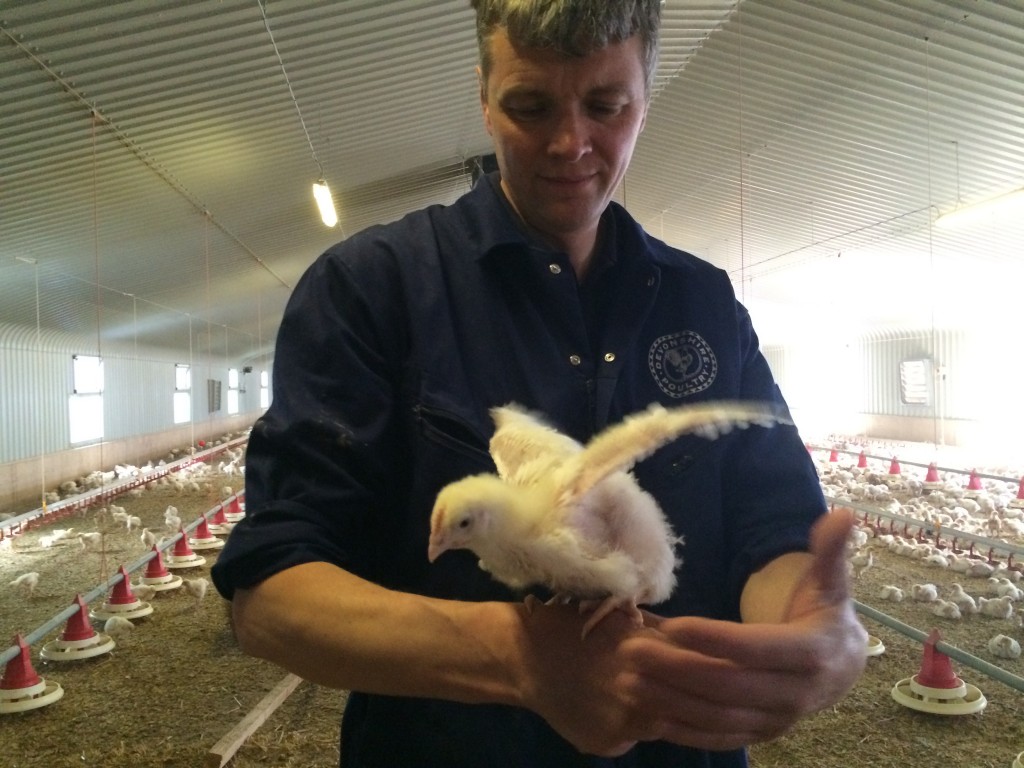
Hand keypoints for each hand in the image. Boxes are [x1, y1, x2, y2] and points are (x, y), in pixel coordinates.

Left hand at [640, 508, 867, 748]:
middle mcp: (796, 695)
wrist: (842, 665)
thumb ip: (829, 550)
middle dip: (675, 670)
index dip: (713, 639)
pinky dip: (682, 731)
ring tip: (625, 681)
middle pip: (728, 686)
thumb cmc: (824, 613)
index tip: (671, 624)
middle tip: (630, 650)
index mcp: (811, 653)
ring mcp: (777, 721)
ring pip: (717, 717)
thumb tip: (841, 514)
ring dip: (668, 701)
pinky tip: (646, 716)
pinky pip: (718, 738)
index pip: (756, 649)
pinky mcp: (760, 735)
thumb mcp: (830, 581)